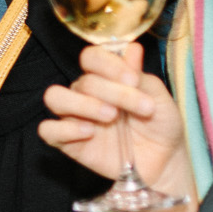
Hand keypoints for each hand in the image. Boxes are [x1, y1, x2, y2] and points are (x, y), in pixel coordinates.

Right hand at [38, 41, 194, 199]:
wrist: (164, 162)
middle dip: (113, 92)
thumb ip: (141, 76)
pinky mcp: (68, 143)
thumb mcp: (159, 98)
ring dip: (82, 104)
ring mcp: (74, 117)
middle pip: (82, 81)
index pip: (91, 57)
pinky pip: (48, 130)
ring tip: (110, 116)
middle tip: (141, 108)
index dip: (108, 64)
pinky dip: (65, 128)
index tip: (133, 79)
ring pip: (54, 97)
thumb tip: (131, 49)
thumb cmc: (161, 125)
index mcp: (105, 77)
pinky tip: (90, 132)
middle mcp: (85, 94)